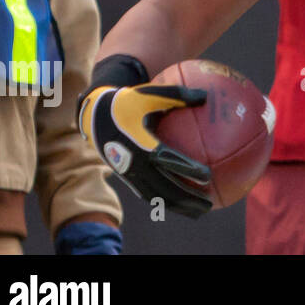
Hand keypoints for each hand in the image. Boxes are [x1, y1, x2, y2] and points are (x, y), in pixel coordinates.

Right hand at [78, 84, 213, 217]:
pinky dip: (167, 202)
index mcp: (141, 144)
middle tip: (210, 203)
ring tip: (201, 211)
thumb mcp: (149, 94)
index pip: (167, 160)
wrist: (95, 117)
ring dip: (179, 206)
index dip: (186, 169)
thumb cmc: (128, 102)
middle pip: (163, 187)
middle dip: (187, 198)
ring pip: (157, 196)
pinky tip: (185, 204)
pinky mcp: (128, 179)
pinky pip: (149, 194)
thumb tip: (205, 96)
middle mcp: (135, 164)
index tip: (208, 176)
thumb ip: (177, 95)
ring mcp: (130, 174)